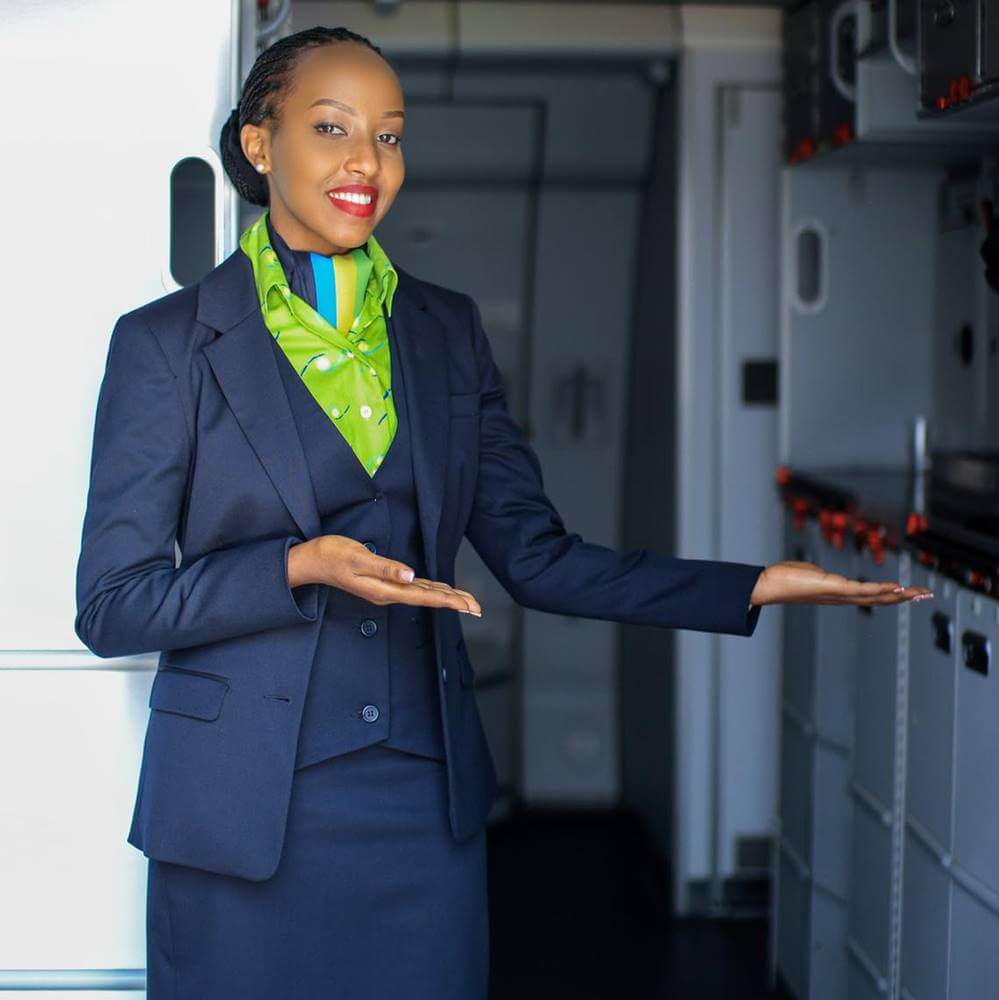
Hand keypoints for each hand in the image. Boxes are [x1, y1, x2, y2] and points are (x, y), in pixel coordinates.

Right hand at [289, 536, 481, 615]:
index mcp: (384, 589)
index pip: (423, 596)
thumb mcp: (357, 558)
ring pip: (423, 595)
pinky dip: (432, 590)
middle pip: (428, 599)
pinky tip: (441, 591)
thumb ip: (384, 567)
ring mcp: (386, 589)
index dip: (448, 601)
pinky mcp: (383, 582)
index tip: (468, 606)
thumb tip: (409, 575)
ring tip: (468, 602)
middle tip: (479, 609)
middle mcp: (388, 593)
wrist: (311, 561)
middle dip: (455, 603)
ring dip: (446, 598)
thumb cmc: (331, 555)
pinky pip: (414, 589)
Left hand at [749, 560, 932, 607]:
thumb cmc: (784, 579)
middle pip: (879, 599)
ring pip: (875, 596)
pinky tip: (896, 588)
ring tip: (918, 593)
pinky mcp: (833, 588)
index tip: (909, 592)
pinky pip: (862, 590)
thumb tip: (820, 574)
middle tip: (925, 595)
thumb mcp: (808, 574)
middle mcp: (841, 597)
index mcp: (838, 594)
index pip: (869, 596)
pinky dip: (880, 589)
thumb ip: (819, 576)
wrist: (767, 586)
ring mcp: (838, 594)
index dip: (890, 595)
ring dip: (899, 595)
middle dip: (903, 597)